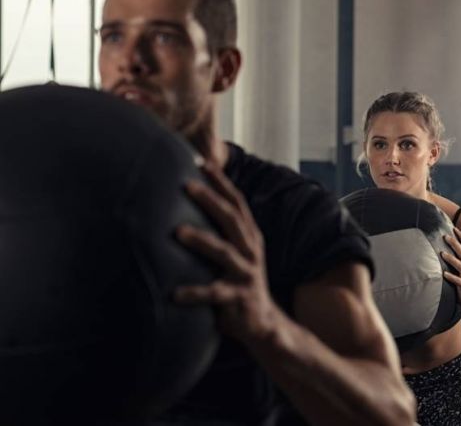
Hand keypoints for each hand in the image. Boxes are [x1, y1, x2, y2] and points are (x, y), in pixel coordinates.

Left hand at [174, 161, 282, 341]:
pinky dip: (194, 293)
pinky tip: (174, 294)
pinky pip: (214, 293)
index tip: (203, 162)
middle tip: (186, 185)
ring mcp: (246, 273)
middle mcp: (250, 250)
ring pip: (224, 252)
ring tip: (178, 232)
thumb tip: (185, 207)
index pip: (236, 203)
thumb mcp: (234, 253)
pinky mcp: (238, 297)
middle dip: (210, 200)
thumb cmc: (238, 282)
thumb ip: (219, 233)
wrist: (263, 323)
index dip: (221, 182)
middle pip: (232, 219)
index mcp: (249, 237)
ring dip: (201, 240)